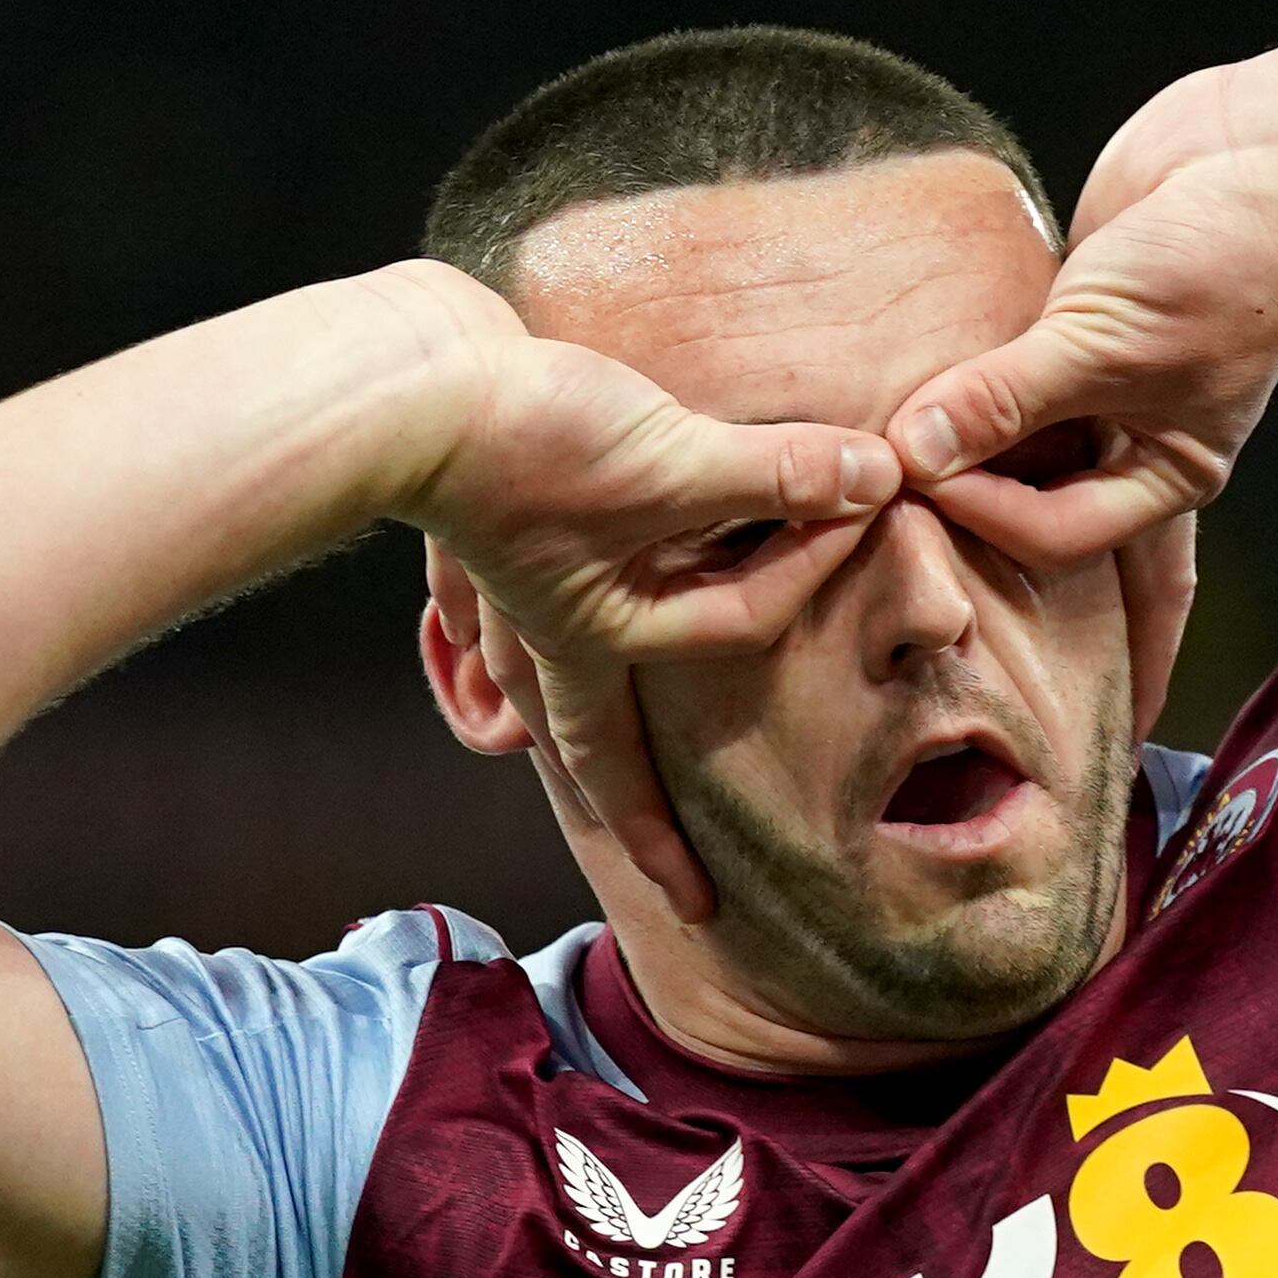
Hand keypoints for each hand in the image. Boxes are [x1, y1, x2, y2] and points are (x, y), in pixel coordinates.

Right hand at [398, 279, 901, 923]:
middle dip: (640, 825)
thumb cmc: (523, 442)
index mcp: (595, 641)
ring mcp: (511, 591)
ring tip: (597, 776)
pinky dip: (522, 635)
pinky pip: (515, 615)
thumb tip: (872, 481)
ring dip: (579, 734)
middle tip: (680, 892)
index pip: (741, 621)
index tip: (863, 503)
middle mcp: (548, 635)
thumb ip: (772, 474)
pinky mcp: (496, 529)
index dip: (809, 563)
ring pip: (546, 690)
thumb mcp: (667, 460)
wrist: (405, 385)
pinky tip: (518, 628)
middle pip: (593, 754)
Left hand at [888, 68, 1277, 573]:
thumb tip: (916, 452)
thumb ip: (1004, 399)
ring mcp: (1096, 383)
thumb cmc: (1222, 258)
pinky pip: (998, 370)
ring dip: (954, 437)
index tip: (919, 469)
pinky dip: (960, 376)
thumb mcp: (1102, 343)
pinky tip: (905, 377)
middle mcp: (1130, 442)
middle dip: (962, 497)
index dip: (981, 512)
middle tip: (882, 486)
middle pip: (1023, 501)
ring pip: (1005, 438)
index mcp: (1164, 474)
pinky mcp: (1065, 323)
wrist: (1264, 149)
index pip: (1054, 535)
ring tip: (883, 437)